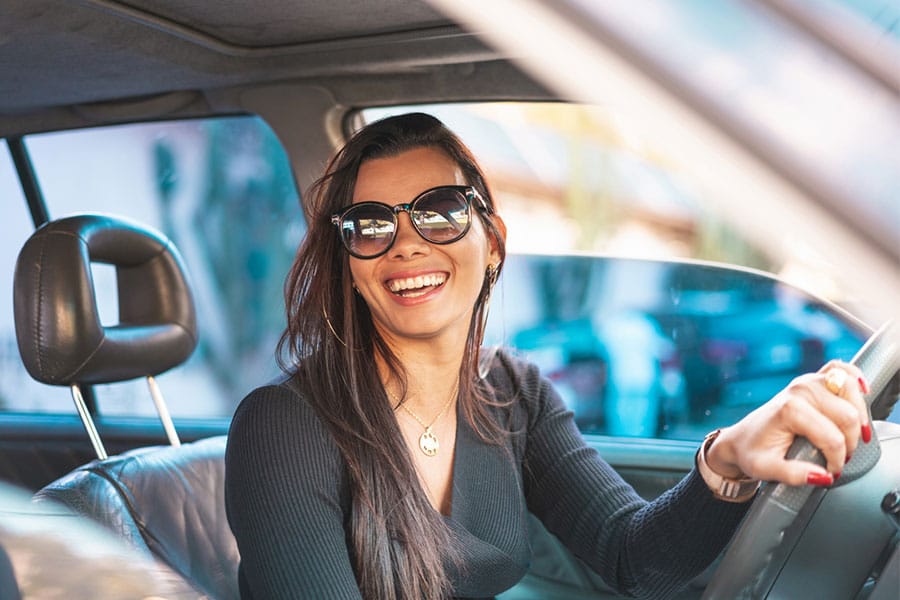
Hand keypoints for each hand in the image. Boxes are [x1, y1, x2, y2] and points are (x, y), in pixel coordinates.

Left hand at [705, 360, 870, 485]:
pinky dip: (854, 378)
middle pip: (848, 415)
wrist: (742, 439)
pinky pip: (840, 369)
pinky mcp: (812, 380)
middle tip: (841, 457)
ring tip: (853, 435)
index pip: (833, 438)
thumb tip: (823, 476)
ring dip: (860, 414)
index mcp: (789, 410)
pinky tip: (860, 393)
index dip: (837, 460)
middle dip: (851, 442)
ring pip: (851, 390)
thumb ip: (793, 475)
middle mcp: (800, 391)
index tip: (831, 471)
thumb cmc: (753, 452)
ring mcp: (807, 382)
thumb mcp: (766, 470)